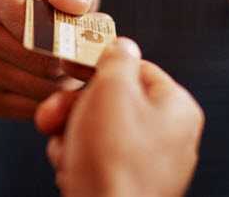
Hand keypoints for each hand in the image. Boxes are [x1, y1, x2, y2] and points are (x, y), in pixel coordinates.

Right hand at [0, 0, 100, 119]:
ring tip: (72, 63)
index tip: (85, 36)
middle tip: (86, 53)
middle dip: (73, 62)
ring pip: (42, 90)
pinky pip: (33, 109)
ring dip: (67, 83)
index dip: (68, 38)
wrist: (11, 15)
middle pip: (43, 64)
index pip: (35, 28)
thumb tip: (74, 5)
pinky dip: (54, 99)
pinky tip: (58, 80)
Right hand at [36, 38, 204, 196]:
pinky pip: (99, 161)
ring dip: (71, 136)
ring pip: (100, 133)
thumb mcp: (112, 90)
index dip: (99, 66)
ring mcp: (152, 166)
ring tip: (64, 151)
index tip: (69, 69)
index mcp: (178, 108)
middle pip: (115, 103)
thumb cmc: (112, 159)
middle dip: (76, 109)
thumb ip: (117, 59)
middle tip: (50, 116)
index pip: (138, 69)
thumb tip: (123, 46)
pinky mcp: (130, 187)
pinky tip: (70, 171)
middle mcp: (171, 137)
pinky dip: (79, 162)